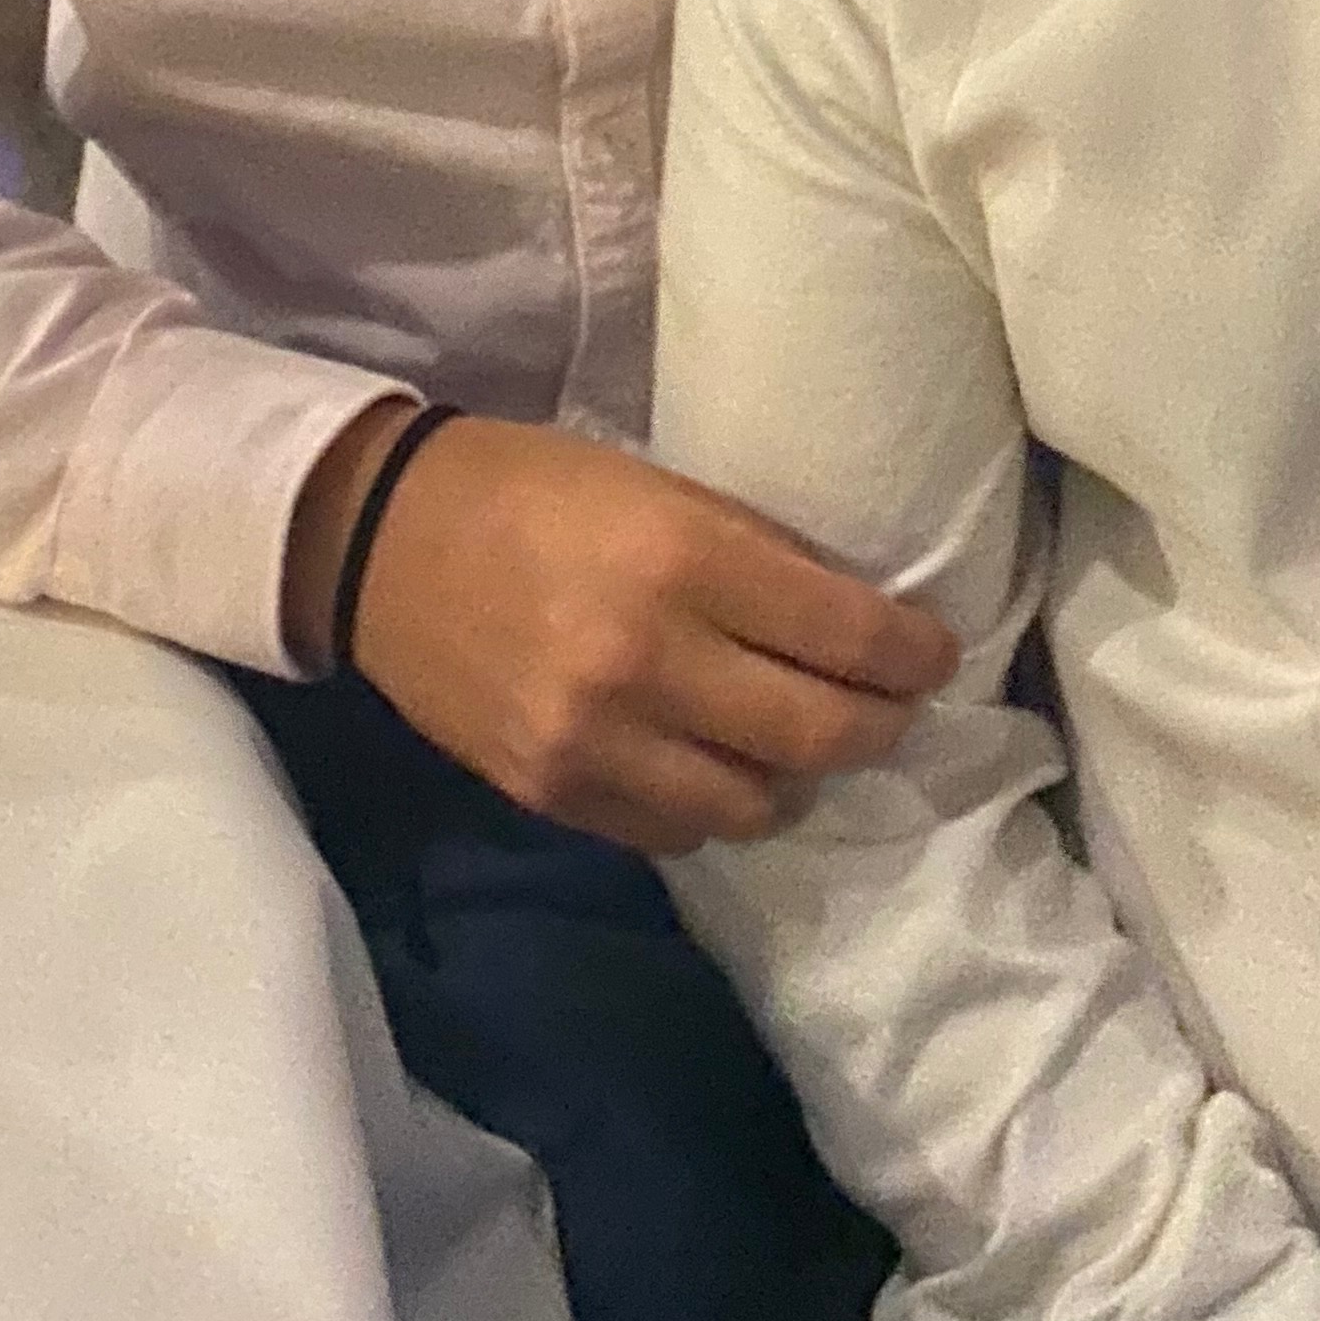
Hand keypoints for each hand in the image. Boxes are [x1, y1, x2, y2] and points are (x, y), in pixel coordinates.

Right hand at [318, 412, 958, 854]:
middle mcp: (646, 659)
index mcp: (683, 557)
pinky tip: (716, 767)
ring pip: (754, 806)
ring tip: (801, 745)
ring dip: (797, 779)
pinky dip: (714, 807)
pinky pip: (675, 834)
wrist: (384, 539)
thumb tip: (857, 620)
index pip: (844, 635)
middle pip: (817, 735)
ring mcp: (594, 741)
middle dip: (878, 725)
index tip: (935, 654)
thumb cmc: (539, 489)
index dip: (912, 655)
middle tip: (894, 708)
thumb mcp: (660, 486)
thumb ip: (752, 556)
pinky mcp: (551, 794)